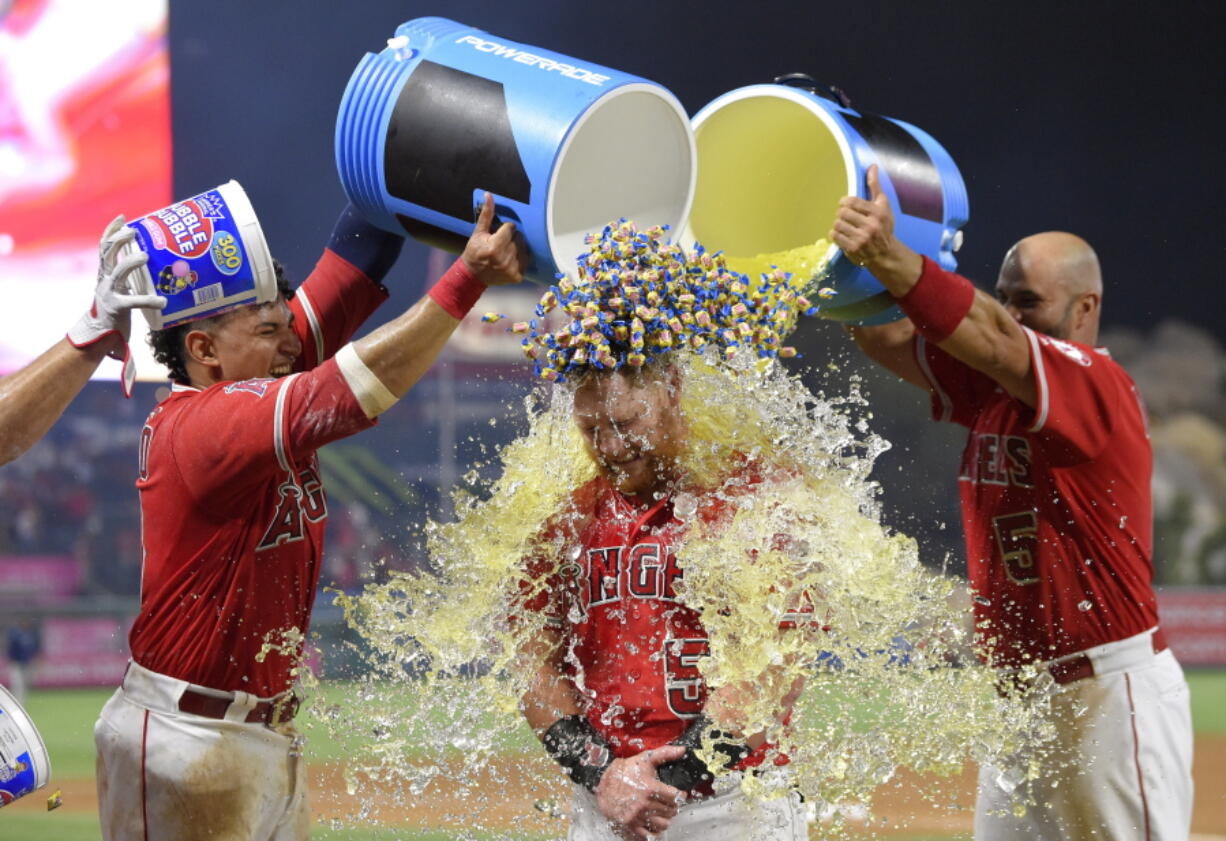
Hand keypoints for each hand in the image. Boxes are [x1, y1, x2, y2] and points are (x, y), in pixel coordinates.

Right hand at [67, 215, 165, 351]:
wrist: (98, 333)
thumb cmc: (114, 308)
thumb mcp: (120, 287)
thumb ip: (131, 276)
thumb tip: (153, 263)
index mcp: (106, 272)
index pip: (104, 246)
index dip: (111, 230)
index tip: (122, 217)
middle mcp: (105, 279)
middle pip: (107, 253)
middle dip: (118, 239)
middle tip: (133, 232)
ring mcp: (109, 293)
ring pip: (117, 272)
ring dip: (130, 262)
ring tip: (145, 256)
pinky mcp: (116, 307)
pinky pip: (134, 301)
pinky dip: (149, 300)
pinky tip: (163, 301)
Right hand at [461, 192, 527, 286]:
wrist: (473, 276)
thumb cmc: (474, 252)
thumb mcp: (478, 232)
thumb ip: (486, 214)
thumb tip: (489, 195)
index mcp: (495, 247)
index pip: (511, 227)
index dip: (504, 229)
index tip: (497, 234)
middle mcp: (504, 259)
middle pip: (519, 237)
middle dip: (511, 238)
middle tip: (501, 243)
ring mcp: (512, 269)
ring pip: (524, 248)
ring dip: (517, 247)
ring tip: (505, 251)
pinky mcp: (517, 277)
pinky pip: (526, 260)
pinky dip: (519, 259)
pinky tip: (509, 260)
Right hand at [594, 746, 685, 838]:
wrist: (602, 782)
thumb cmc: (624, 771)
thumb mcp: (644, 759)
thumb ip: (665, 753)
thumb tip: (682, 749)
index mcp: (651, 788)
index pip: (676, 797)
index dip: (680, 795)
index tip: (680, 794)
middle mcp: (645, 804)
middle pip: (671, 811)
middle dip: (674, 806)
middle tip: (671, 802)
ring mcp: (638, 816)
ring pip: (663, 824)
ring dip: (666, 818)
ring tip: (663, 812)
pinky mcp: (631, 824)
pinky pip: (649, 834)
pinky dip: (654, 830)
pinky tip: (653, 821)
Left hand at [829, 165, 921, 289]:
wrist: (885, 253)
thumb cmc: (883, 225)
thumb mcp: (883, 205)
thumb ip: (875, 186)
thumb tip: (872, 166)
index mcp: (878, 213)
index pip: (851, 201)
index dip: (844, 202)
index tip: (846, 205)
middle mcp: (870, 226)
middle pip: (842, 212)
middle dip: (842, 214)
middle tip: (847, 217)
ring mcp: (861, 238)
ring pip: (836, 224)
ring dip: (838, 224)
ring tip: (846, 226)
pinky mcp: (853, 249)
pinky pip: (834, 236)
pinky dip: (835, 234)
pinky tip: (843, 235)